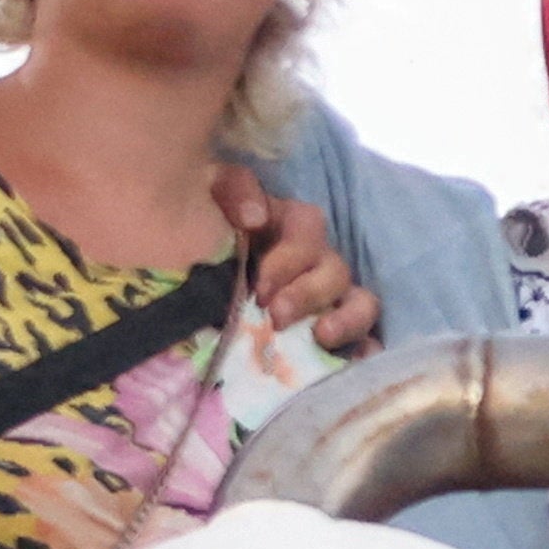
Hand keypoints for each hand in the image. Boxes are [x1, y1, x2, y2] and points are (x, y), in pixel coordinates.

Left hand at [214, 164, 382, 353]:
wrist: (183, 287)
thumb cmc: (198, 239)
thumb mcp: (209, 197)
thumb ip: (234, 189)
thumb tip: (256, 217)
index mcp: (288, 229)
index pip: (309, 228)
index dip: (291, 257)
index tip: (260, 288)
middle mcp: (314, 264)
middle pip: (335, 270)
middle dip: (308, 294)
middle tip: (277, 317)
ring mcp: (327, 302)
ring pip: (361, 302)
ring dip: (347, 319)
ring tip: (322, 338)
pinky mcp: (332, 337)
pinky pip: (362, 341)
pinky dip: (365, 350)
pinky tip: (358, 360)